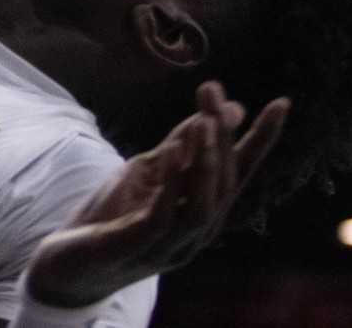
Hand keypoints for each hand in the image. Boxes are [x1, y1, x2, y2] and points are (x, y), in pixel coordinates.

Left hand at [26, 82, 290, 308]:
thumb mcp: (149, 169)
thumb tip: (232, 108)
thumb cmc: (114, 215)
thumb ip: (185, 144)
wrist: (69, 261)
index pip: (241, 172)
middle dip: (222, 135)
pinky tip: (172, 153)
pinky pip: (163, 218)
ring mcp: (170, 244)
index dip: (262, 139)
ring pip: (204, 206)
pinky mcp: (138, 247)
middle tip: (213, 91)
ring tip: (204, 123)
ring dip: (207, 163)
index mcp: (203, 211)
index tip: (282, 102)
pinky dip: (172, 186)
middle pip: (224, 183)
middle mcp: (196, 232)